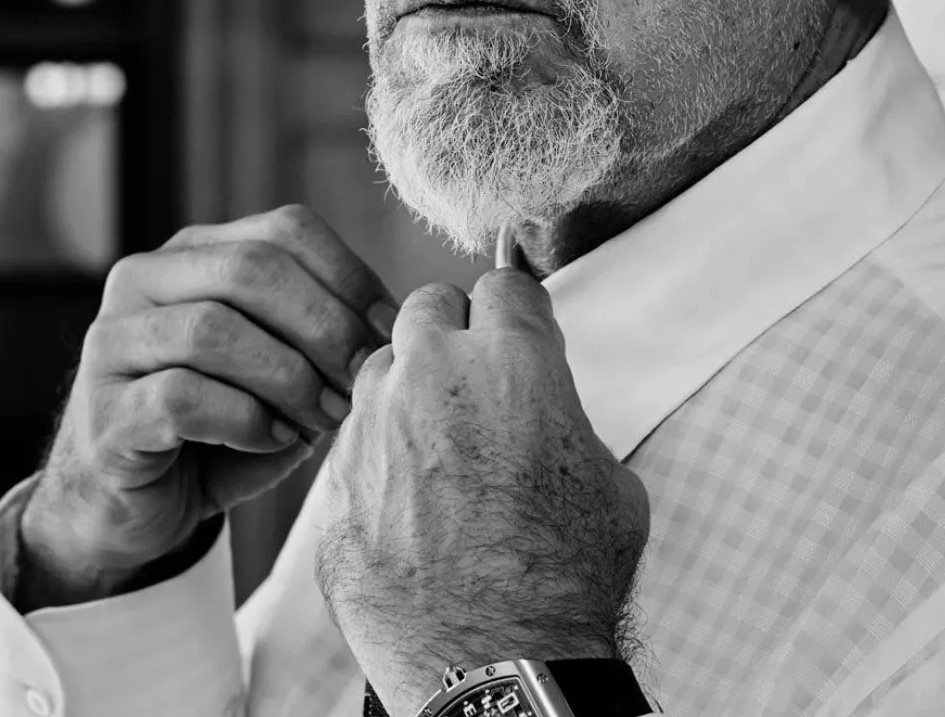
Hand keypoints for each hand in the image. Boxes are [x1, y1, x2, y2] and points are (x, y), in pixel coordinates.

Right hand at [18, 205, 396, 608]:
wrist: (137, 508)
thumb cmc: (223, 430)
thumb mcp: (282, 367)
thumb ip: (323, 333)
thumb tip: (401, 321)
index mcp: (196, 252)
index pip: (285, 229)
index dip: (349, 277)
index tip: (390, 331)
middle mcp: (144, 280)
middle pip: (251, 268)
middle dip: (324, 325)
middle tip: (362, 377)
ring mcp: (113, 343)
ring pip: (213, 329)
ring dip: (288, 377)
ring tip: (323, 416)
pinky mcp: (104, 411)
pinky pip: (181, 396)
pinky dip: (245, 421)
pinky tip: (274, 441)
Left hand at [313, 269, 650, 716]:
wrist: (497, 663)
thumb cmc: (566, 579)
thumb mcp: (608, 482)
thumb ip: (569, 423)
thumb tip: (553, 421)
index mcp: (511, 361)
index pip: (503, 282)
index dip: (517, 311)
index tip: (521, 333)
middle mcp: (431, 377)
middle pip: (428, 306)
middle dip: (453, 332)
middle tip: (475, 380)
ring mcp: (372, 428)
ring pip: (380, 370)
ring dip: (407, 391)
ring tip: (439, 447)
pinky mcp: (337, 483)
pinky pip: (354, 443)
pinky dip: (379, 457)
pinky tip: (410, 504)